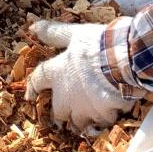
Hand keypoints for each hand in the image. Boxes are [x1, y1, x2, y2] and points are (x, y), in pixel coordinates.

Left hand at [25, 20, 134, 134]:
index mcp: (57, 73)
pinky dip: (103, 121)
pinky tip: (108, 117)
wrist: (123, 61)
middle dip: (60, 116)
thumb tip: (33, 27)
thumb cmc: (97, 44)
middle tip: (61, 119)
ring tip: (84, 124)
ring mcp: (84, 108)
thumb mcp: (74, 34)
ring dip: (80, 123)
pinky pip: (101, 123)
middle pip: (58, 111)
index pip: (37, 80)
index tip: (29, 96)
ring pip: (78, 124)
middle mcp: (66, 95)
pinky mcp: (102, 115)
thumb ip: (55, 33)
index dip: (32, 87)